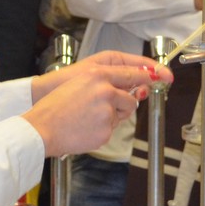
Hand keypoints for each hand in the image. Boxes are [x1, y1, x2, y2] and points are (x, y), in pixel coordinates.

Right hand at [25, 53, 170, 155]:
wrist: (42, 128)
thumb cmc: (54, 107)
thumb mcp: (77, 84)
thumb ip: (103, 83)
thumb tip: (126, 90)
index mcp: (97, 75)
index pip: (130, 73)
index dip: (148, 75)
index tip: (163, 76)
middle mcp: (105, 91)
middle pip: (130, 100)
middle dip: (123, 106)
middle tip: (103, 109)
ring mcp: (106, 111)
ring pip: (121, 117)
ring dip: (111, 119)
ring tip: (87, 119)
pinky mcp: (105, 130)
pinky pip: (111, 130)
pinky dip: (101, 131)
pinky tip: (84, 129)